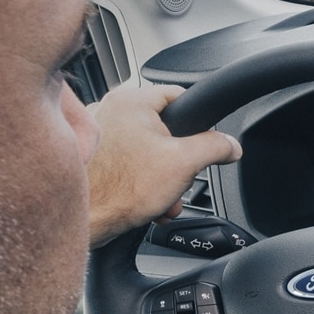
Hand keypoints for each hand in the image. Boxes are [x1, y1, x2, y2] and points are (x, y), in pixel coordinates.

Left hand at [85, 84, 241, 247]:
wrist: (83, 218)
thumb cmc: (120, 188)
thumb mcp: (185, 163)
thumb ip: (216, 147)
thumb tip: (231, 145)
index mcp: (132, 100)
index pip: (180, 96)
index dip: (199, 122)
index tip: (202, 143)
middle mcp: (110, 108)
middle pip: (164, 127)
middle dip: (178, 160)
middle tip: (178, 179)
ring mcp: (96, 131)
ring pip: (146, 147)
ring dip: (161, 175)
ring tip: (160, 196)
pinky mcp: (91, 154)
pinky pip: (127, 160)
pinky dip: (139, 179)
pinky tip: (144, 200)